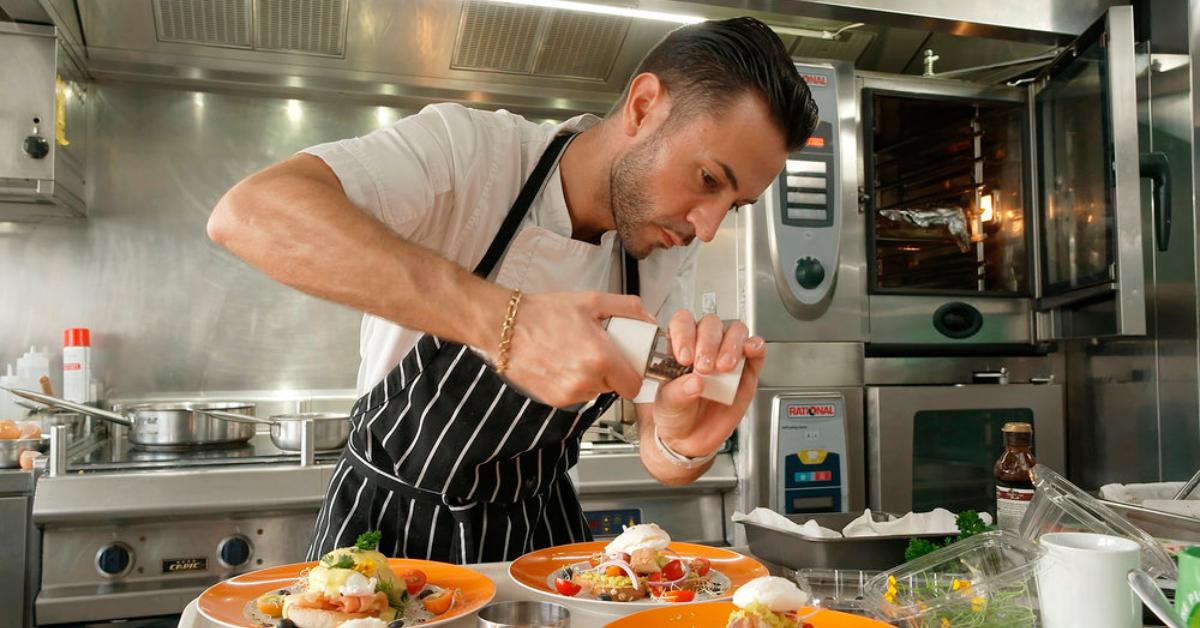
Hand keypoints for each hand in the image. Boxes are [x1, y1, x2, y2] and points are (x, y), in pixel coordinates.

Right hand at [498, 291, 655, 407]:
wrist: (504, 327)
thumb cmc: (543, 313)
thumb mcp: (591, 300)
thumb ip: (627, 308)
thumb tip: (648, 319)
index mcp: (600, 358)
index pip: (634, 386)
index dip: (633, 374)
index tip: (628, 363)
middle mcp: (585, 381)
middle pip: (615, 388)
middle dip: (612, 371)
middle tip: (599, 350)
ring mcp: (568, 394)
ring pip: (595, 392)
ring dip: (593, 377)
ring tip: (577, 354)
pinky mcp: (553, 400)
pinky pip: (576, 395)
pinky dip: (574, 382)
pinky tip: (563, 363)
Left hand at [651, 311, 766, 456]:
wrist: (690, 439)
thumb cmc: (675, 414)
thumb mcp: (668, 405)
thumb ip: (678, 393)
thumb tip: (695, 382)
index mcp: (680, 347)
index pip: (683, 323)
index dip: (684, 334)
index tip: (684, 357)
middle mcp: (704, 347)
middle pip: (711, 324)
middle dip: (708, 343)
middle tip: (704, 367)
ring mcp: (727, 356)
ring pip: (735, 331)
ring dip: (731, 344)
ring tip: (724, 367)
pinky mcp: (747, 371)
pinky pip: (756, 351)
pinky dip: (756, 346)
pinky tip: (750, 350)